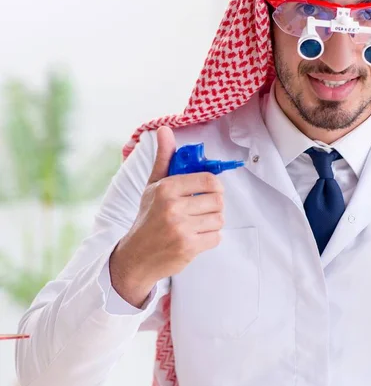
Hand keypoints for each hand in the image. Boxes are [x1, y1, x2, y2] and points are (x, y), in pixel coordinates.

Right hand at [109, 126, 223, 307]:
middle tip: (201, 210)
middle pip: (218, 201)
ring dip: (212, 223)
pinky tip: (195, 238)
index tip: (209, 192)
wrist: (136, 257)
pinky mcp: (188, 247)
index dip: (215, 186)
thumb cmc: (148, 218)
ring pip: (219, 219)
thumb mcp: (153, 186)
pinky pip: (216, 238)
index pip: (209, 180)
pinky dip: (209, 239)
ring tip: (196, 224)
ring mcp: (181, 228)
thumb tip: (164, 129)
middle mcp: (173, 207)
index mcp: (166, 188)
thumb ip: (164, 158)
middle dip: (213, 206)